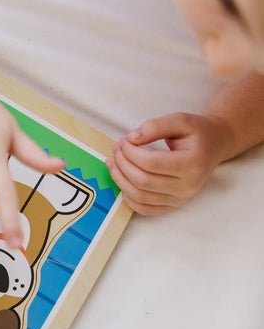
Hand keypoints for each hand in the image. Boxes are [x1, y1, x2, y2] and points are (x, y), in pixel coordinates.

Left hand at [107, 112, 231, 214]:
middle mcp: (188, 185)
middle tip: (116, 149)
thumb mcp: (181, 120)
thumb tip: (132, 138)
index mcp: (192, 163)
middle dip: (123, 164)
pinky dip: (128, 197)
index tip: (124, 141)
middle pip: (143, 180)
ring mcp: (180, 198)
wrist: (213, 146)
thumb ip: (156, 126)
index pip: (151, 163)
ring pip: (140, 195)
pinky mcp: (173, 205)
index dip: (131, 152)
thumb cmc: (197, 133)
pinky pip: (144, 208)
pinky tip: (123, 180)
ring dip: (120, 179)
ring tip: (114, 162)